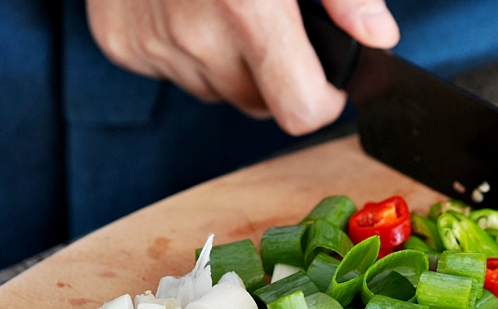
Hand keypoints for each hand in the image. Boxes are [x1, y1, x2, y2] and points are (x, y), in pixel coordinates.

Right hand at [85, 0, 398, 135]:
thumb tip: (377, 36)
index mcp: (248, 6)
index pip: (299, 110)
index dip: (322, 100)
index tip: (324, 80)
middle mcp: (197, 35)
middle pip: (259, 104)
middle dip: (275, 75)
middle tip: (267, 21)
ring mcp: (153, 44)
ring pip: (215, 89)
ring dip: (227, 61)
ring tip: (218, 2)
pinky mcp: (120, 43)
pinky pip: (172, 72)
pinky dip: (183, 48)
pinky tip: (180, 4)